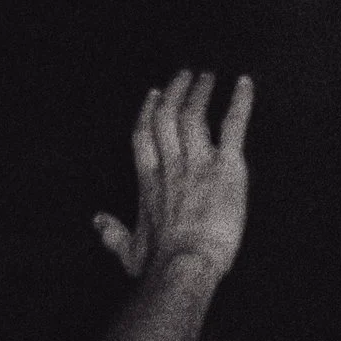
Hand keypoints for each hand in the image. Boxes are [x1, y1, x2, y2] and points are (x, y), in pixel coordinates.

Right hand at [95, 72, 254, 286]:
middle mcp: (171, 165)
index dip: (149, 111)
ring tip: (207, 76)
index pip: (144, 134)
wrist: (186, 265)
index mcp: (148, 181)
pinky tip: (244, 84)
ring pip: (194, 114)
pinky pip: (233, 125)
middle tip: (185, 75)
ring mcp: (198, 162)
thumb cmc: (159, 264)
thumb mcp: (129, 251)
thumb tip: (97, 220)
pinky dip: (240, 102)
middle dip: (176, 91)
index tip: (154, 94)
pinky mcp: (227, 167)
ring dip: (200, 91)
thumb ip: (112, 233)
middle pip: (168, 116)